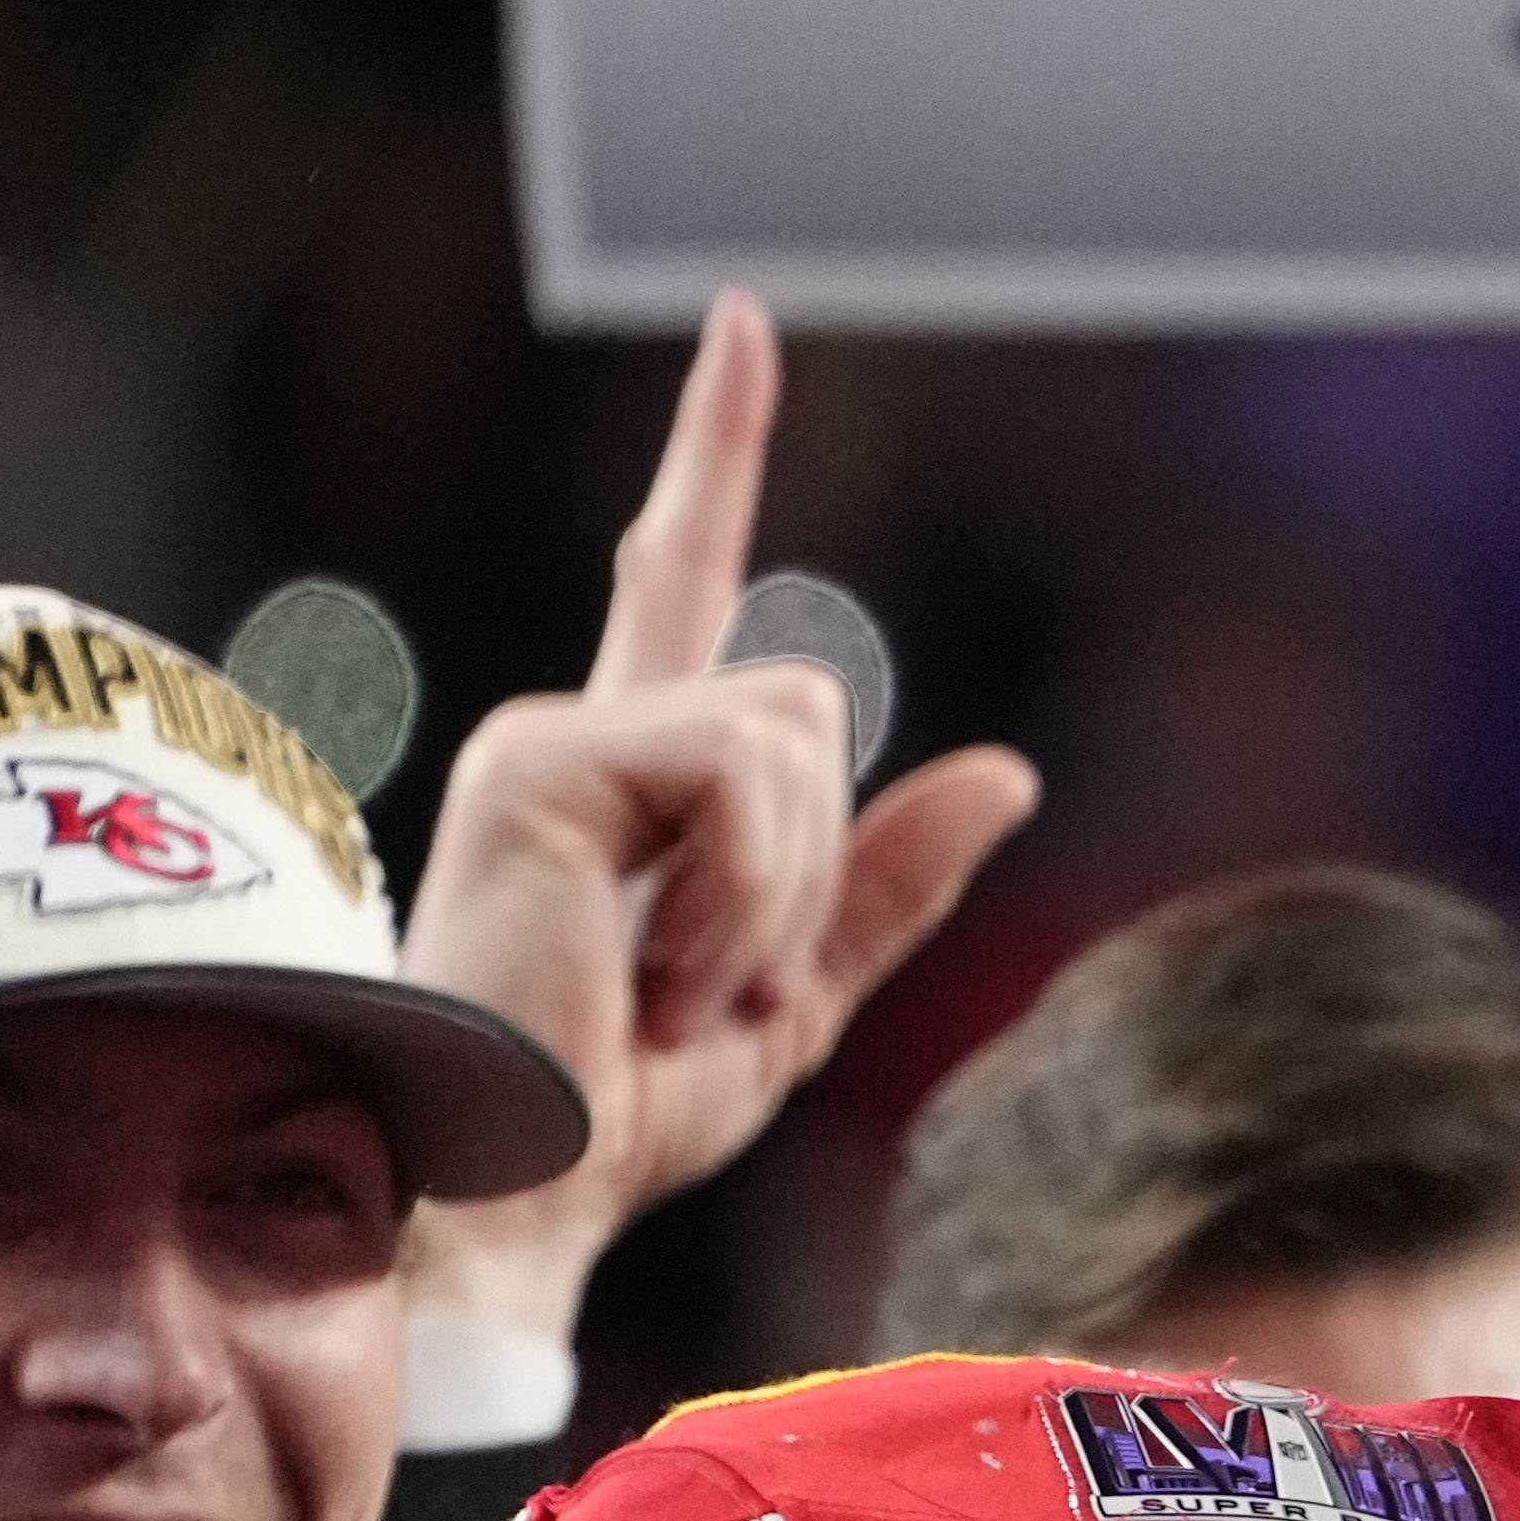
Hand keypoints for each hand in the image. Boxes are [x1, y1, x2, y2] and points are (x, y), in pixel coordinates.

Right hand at [398, 292, 1039, 1349]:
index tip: (743, 323)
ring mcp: (551, 739)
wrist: (516, 1197)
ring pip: (795, 735)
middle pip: (813, 702)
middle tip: (708, 985)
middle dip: (818, 862)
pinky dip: (746, 894)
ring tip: (667, 986)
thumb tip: (1003, 770)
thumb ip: (889, 886)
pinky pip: (746, 779)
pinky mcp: (544, 765)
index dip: (719, 448)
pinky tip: (651, 973)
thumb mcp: (793, 1001)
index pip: (683, 577)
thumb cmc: (619, 1119)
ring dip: (781, 891)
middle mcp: (579, 729)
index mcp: (634, 774)